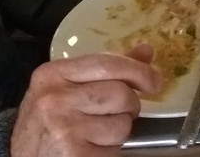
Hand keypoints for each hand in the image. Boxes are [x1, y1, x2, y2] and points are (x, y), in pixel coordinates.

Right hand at [11, 48, 158, 156]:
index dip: (138, 71)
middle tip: (117, 114)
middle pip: (121, 94)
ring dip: (119, 133)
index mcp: (52, 74)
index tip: (154, 82)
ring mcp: (64, 129)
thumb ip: (103, 70)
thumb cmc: (45, 122)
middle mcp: (55, 99)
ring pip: (122, 125)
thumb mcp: (64, 88)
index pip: (107, 63)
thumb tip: (145, 52)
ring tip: (97, 135)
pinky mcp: (73, 156)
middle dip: (129, 106)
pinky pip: (114, 151)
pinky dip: (111, 153)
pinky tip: (92, 150)